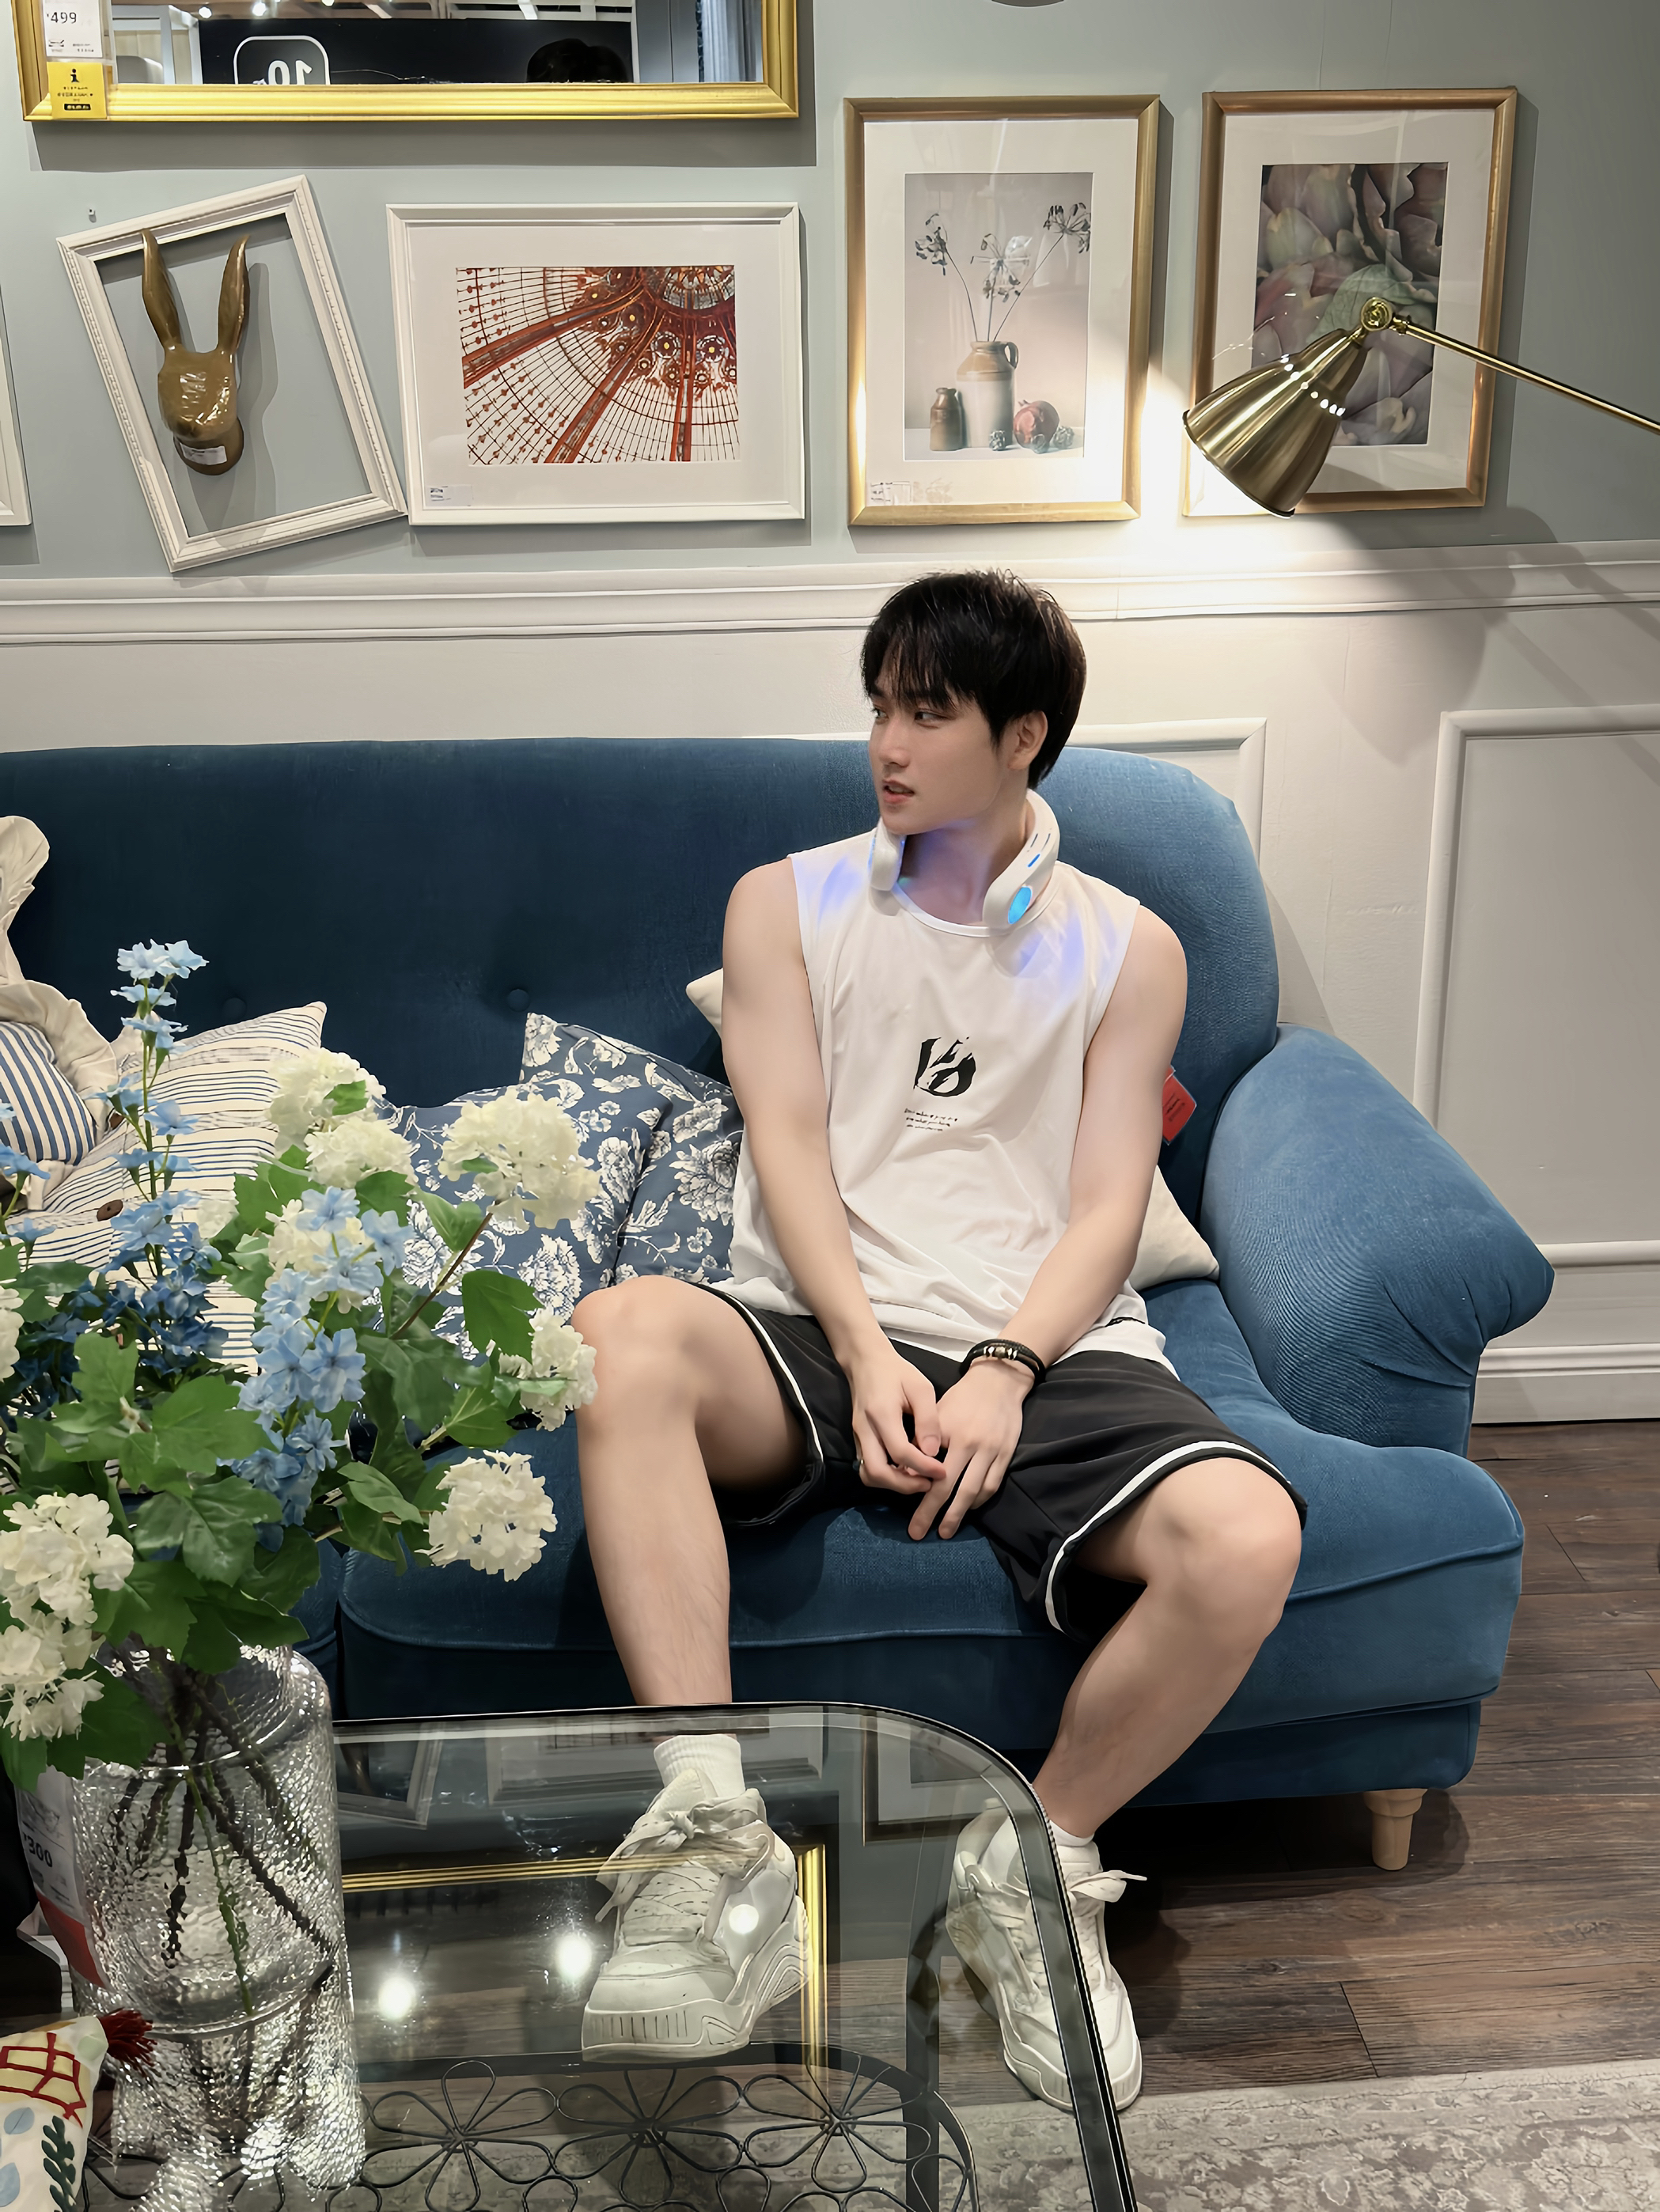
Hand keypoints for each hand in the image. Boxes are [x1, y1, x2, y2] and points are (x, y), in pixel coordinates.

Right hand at [847, 1343, 943, 1499]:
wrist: (865, 1361)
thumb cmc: (896, 1372)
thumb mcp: (920, 1388)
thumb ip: (928, 1419)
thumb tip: (933, 1452)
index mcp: (881, 1414)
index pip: (900, 1452)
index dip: (923, 1467)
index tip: (943, 1472)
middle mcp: (864, 1429)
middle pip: (877, 1472)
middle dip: (904, 1485)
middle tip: (929, 1484)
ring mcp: (858, 1437)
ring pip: (868, 1474)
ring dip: (893, 1484)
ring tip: (918, 1480)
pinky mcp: (858, 1440)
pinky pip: (868, 1467)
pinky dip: (886, 1476)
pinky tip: (906, 1471)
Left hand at [906, 1358, 1032, 1540]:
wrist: (998, 1381)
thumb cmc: (962, 1397)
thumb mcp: (936, 1412)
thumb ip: (922, 1440)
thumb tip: (906, 1470)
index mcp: (952, 1434)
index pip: (934, 1474)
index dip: (922, 1499)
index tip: (912, 1517)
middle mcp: (973, 1445)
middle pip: (953, 1489)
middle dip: (936, 1514)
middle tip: (920, 1533)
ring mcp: (992, 1452)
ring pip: (975, 1492)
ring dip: (960, 1514)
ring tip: (946, 1529)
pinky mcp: (1006, 1455)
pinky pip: (992, 1485)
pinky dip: (979, 1500)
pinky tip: (968, 1508)